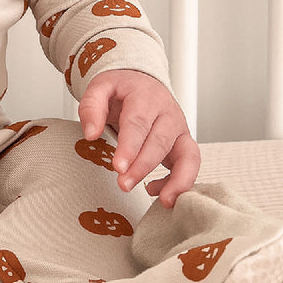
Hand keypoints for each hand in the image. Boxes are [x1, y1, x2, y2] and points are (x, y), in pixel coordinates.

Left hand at [78, 69, 199, 208]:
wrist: (141, 82)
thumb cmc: (122, 89)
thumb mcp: (100, 87)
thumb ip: (91, 107)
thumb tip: (91, 134)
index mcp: (146, 96)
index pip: (138, 123)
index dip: (130, 147)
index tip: (118, 167)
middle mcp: (168, 113)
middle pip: (159, 142)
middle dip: (143, 166)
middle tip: (124, 184)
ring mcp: (180, 129)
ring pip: (187, 155)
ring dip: (175, 180)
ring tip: (162, 200)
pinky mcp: (184, 144)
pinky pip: (191, 165)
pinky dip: (180, 182)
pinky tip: (156, 192)